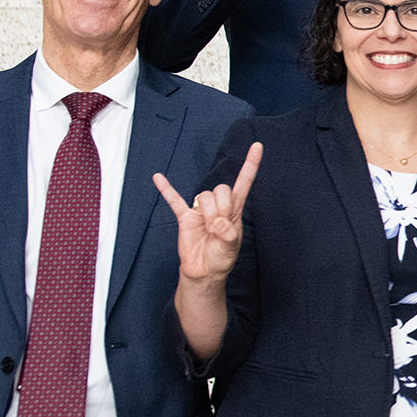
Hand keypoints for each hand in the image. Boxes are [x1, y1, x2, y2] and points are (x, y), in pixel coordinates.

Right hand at [152, 141, 263, 283]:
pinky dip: (166, 189)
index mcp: (235, 210)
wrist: (203, 271)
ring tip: (208, 229)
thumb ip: (228, 233)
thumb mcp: (231, 248)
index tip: (258, 145)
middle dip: (221, 207)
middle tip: (218, 226)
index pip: (244, 182)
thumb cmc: (220, 259)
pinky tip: (158, 177)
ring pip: (204, 196)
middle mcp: (219, 206)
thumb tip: (217, 221)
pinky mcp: (185, 218)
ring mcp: (201, 210)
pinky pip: (174, 200)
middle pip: (221, 189)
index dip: (251, 164)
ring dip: (207, 212)